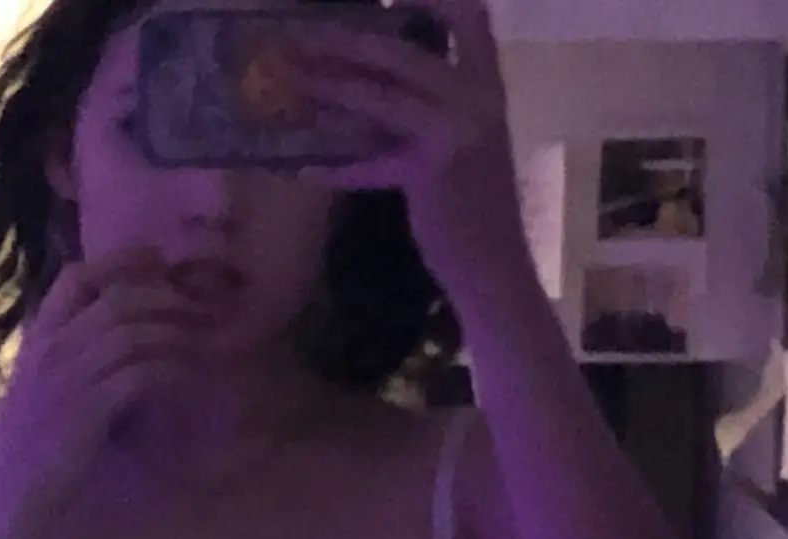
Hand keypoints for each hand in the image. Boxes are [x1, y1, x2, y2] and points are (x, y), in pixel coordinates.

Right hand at [0, 247, 204, 538]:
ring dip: (178, 333)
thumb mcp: (40, 389)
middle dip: (168, 297)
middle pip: (119, 297)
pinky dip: (174, 370)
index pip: (78, 276)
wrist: (5, 500)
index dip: (123, 262)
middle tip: (201, 309)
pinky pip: (143, 374)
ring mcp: (69, 378)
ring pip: (136, 331)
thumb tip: (117, 335)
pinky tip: (190, 378)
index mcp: (37, 338)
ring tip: (206, 341)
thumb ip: (68, 356)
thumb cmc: (26, 449)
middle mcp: (51, 349)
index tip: (160, 265)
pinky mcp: (89, 411)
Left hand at [293, 0, 535, 298]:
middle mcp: (476, 99)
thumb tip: (361, 80)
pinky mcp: (430, 173)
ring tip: (293, 85)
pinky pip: (371, 163)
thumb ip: (425, 106)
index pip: (471, 16)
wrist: (494, 264)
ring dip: (331, 89)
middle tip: (301, 38)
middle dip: (346, 41)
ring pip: (382, 98)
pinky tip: (307, 172)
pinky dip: (339, 168)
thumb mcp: (459, 142)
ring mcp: (456, 134)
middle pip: (403, 52)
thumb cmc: (471, 204)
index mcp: (487, 85)